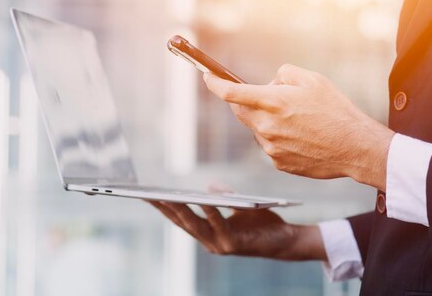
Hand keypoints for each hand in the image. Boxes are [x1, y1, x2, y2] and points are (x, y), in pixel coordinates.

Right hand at [148, 185, 324, 260]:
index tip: (146, 195)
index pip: (181, 219)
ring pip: (196, 226)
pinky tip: (204, 200)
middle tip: (148, 195)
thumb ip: (225, 197)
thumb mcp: (240, 206)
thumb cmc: (262, 224)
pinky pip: (219, 225)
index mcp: (208, 232)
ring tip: (169, 197)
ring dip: (181, 211)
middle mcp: (210, 241)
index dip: (163, 208)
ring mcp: (220, 245)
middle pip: (182, 223)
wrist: (285, 241)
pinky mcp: (233, 245)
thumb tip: (209, 187)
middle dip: (164, 209)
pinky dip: (211, 213)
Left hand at [203, 64, 393, 190]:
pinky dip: (279, 138)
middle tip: (267, 98)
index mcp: (272, 102)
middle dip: (245, 102)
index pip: (231, 92)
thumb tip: (269, 84)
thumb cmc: (336, 110)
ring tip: (298, 121)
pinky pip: (270, 146)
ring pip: (257, 129)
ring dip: (267, 121)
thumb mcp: (312, 79)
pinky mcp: (278, 163)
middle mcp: (266, 126)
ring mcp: (271, 148)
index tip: (207, 78)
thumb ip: (283, 75)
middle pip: (240, 111)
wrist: (354, 147)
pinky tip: (302, 137)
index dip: (214, 83)